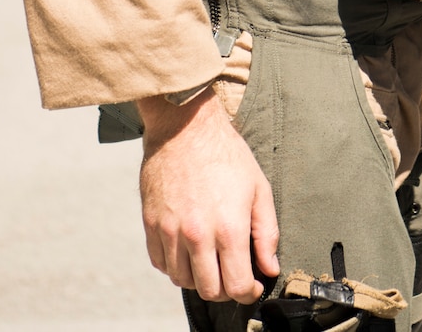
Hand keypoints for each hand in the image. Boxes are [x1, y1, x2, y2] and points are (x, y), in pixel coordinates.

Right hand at [138, 92, 280, 303]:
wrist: (185, 127)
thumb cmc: (226, 155)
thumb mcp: (259, 189)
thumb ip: (266, 233)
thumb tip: (269, 268)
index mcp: (229, 228)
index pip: (236, 286)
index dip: (248, 293)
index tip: (252, 286)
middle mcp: (197, 235)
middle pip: (208, 290)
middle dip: (224, 290)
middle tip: (232, 275)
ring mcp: (170, 231)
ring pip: (182, 280)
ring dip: (198, 278)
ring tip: (211, 261)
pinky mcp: (151, 224)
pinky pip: (160, 263)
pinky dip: (175, 265)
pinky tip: (188, 251)